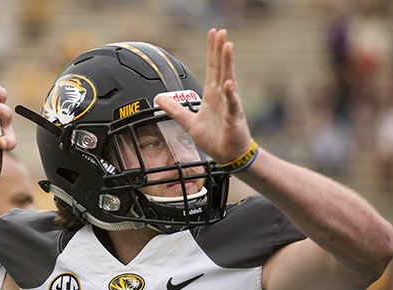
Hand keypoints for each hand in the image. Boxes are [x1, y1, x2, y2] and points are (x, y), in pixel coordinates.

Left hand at [155, 28, 251, 163]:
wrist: (228, 155)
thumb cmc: (214, 138)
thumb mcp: (189, 122)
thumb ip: (174, 109)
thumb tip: (158, 99)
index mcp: (212, 96)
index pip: (213, 68)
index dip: (212, 51)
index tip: (213, 34)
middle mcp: (222, 97)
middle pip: (221, 69)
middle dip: (220, 50)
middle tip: (222, 31)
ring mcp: (230, 106)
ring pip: (229, 81)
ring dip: (228, 64)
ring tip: (228, 46)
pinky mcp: (234, 119)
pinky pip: (233, 105)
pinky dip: (231, 96)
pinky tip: (228, 84)